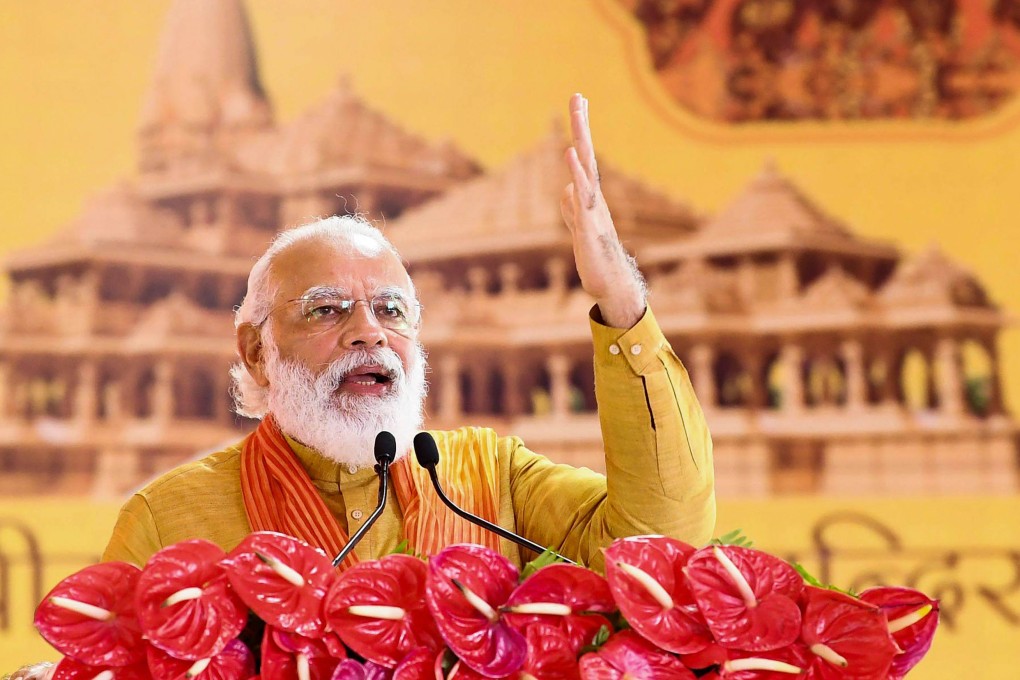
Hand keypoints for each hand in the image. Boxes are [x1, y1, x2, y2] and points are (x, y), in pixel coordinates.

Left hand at [560, 93, 645, 327]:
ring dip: (579, 152)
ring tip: (573, 127)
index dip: (580, 128)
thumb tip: (566, 190)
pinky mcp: (587, 231)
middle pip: (586, 156)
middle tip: (577, 97)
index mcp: (589, 195)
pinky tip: (569, 166)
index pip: (583, 156)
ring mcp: (592, 212)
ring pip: (586, 176)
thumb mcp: (577, 228)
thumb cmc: (594, 254)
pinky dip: (577, 183)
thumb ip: (571, 208)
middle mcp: (594, 197)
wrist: (609, 282)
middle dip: (581, 127)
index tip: (579, 99)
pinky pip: (581, 204)